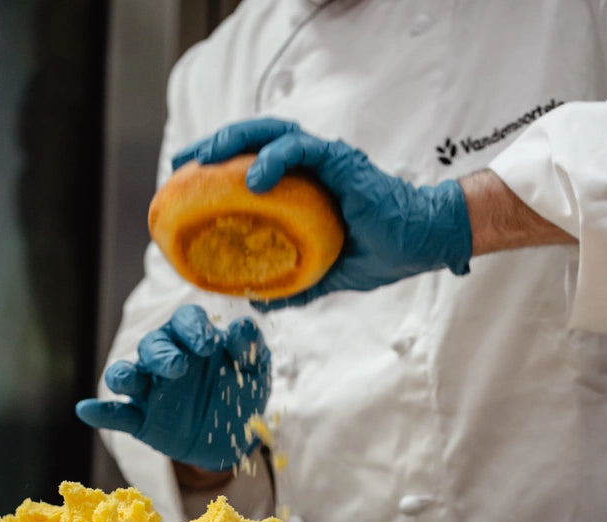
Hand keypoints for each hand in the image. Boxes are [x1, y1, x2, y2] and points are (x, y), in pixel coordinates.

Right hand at [76, 305, 270, 470]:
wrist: (235, 437)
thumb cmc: (240, 392)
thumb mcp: (255, 371)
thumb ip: (249, 348)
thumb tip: (241, 327)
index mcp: (193, 340)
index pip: (186, 322)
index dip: (194, 328)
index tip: (209, 344)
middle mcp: (167, 358)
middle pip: (153, 345)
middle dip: (162, 354)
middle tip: (178, 367)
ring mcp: (150, 389)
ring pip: (128, 373)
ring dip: (125, 375)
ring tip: (126, 380)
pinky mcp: (141, 419)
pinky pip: (117, 414)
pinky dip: (101, 413)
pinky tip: (86, 410)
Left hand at [173, 118, 471, 310]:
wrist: (424, 243)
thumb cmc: (385, 252)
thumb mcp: (330, 275)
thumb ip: (297, 284)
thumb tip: (261, 302)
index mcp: (306, 186)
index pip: (255, 163)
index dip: (221, 167)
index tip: (188, 181)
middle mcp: (313, 166)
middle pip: (254, 140)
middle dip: (214, 146)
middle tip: (181, 164)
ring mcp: (327, 161)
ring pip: (271, 133)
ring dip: (233, 141)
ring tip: (204, 159)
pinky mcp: (341, 162)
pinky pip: (300, 151)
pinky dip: (272, 160)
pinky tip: (251, 180)